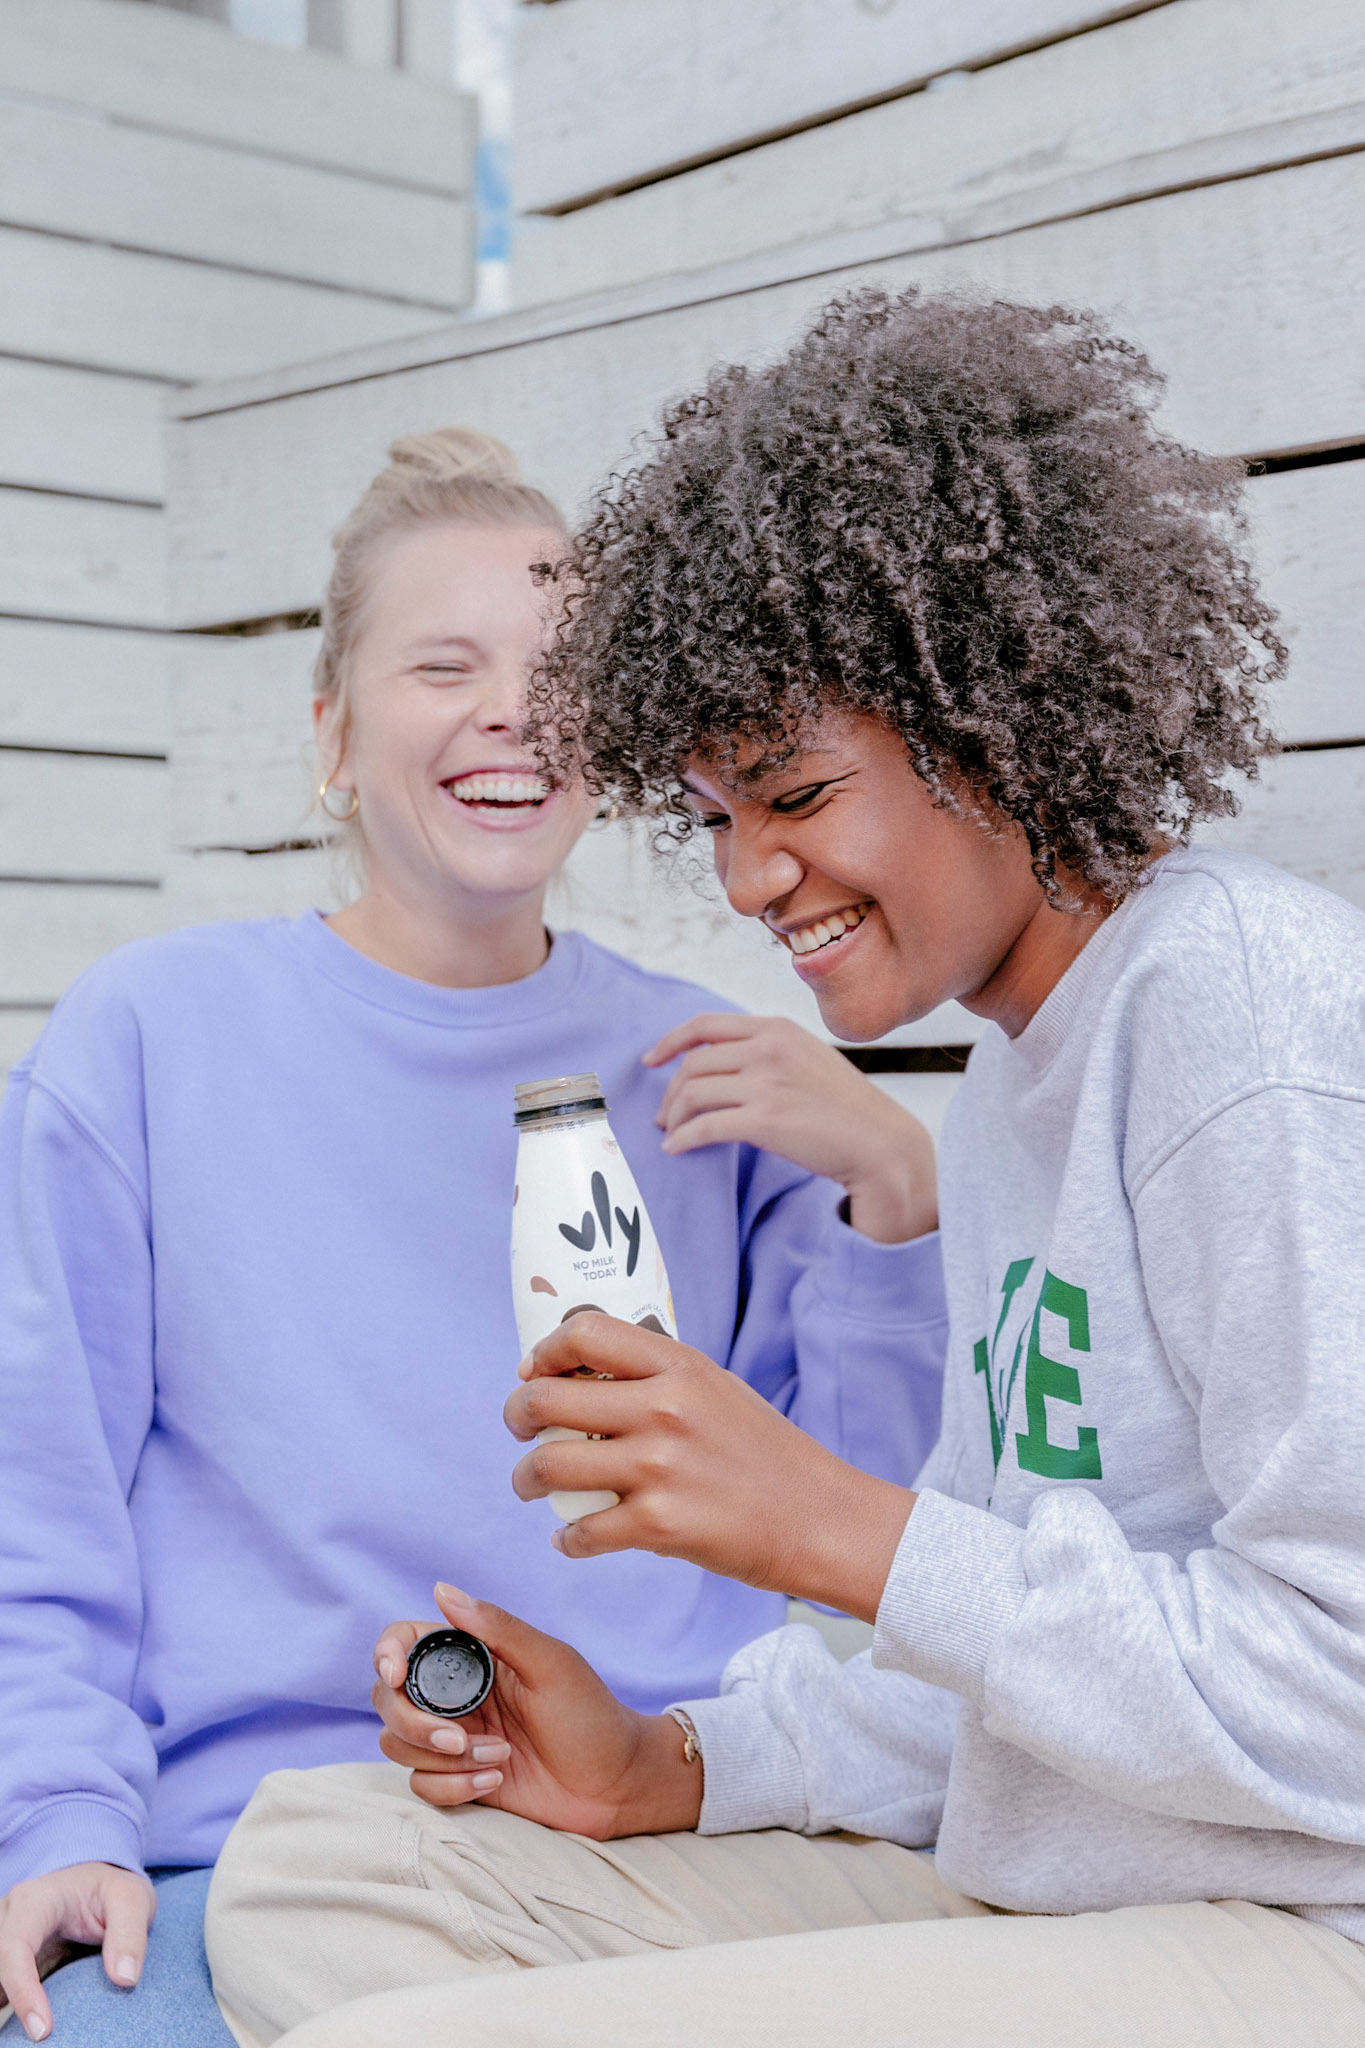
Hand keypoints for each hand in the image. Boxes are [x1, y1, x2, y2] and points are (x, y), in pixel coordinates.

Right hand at [0, 1862, 154, 2041]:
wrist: (99, 1885)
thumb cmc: (112, 1890)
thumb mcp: (133, 1899)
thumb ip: (129, 1934)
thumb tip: (124, 1979)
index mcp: (36, 1901)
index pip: (14, 1947)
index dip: (22, 1990)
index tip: (43, 2030)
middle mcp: (10, 1918)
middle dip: (4, 1996)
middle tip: (38, 2036)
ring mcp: (4, 1940)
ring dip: (4, 2000)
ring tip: (22, 2038)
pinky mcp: (9, 1962)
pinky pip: (0, 1988)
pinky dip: (7, 2005)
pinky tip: (19, 2032)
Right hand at [371, 1584, 699, 1839]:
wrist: (616, 1784)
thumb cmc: (591, 1715)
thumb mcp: (550, 1663)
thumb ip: (497, 1627)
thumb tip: (441, 1589)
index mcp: (474, 1657)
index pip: (405, 1643)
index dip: (386, 1656)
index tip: (396, 1676)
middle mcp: (457, 1694)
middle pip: (389, 1700)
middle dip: (415, 1723)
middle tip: (459, 1738)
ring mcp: (455, 1738)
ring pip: (399, 1745)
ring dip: (443, 1758)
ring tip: (499, 1756)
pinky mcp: (459, 1778)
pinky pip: (422, 1784)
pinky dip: (455, 1786)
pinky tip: (497, 1778)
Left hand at [507, 1314, 913, 1615]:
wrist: (821, 1519)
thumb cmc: (767, 1455)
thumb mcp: (717, 1390)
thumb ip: (658, 1378)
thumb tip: (584, 1376)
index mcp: (680, 1366)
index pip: (584, 1332)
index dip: (543, 1351)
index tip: (533, 1371)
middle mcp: (664, 1408)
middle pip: (547, 1399)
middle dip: (517, 1416)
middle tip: (520, 1430)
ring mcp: (658, 1467)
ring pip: (548, 1467)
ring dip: (526, 1480)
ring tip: (531, 1487)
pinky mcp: (658, 1525)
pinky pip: (580, 1532)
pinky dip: (567, 1541)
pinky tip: (572, 1540)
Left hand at [644, 1013, 936, 1242]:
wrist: (880, 1143)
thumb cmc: (846, 1108)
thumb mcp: (808, 1058)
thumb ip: (769, 1052)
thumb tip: (720, 1065)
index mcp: (778, 1029)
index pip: (705, 1025)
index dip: (670, 1042)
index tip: (651, 1060)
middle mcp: (769, 1049)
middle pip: (693, 1064)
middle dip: (670, 1093)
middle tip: (664, 1115)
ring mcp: (766, 1083)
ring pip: (693, 1094)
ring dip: (673, 1117)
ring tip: (671, 1133)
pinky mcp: (764, 1121)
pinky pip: (704, 1127)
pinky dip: (683, 1139)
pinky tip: (678, 1149)